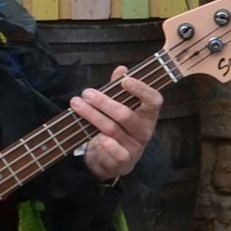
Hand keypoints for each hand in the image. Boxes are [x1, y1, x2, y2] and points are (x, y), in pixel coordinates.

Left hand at [70, 65, 162, 182]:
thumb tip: (121, 68)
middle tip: (86, 93)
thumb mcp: (119, 108)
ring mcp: (134, 147)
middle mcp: (144, 131)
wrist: (111, 160)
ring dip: (92, 116)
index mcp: (147, 115)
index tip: (125, 81)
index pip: (154, 101)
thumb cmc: (117, 128)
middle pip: (126, 115)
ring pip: (113, 130)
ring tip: (76, 104)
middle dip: (104, 103)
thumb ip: (119, 89)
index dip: (142, 90)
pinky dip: (107, 145)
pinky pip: (116, 152)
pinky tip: (97, 138)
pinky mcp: (124, 161)